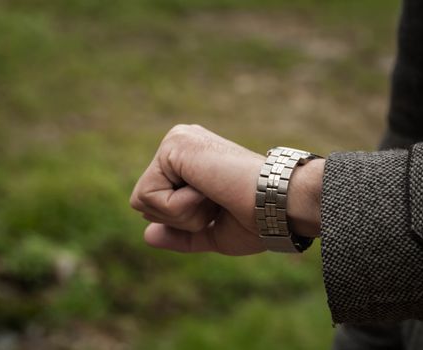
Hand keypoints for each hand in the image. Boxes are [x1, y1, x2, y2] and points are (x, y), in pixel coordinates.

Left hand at [130, 124, 323, 254]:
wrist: (279, 205)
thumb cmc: (257, 220)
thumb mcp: (214, 233)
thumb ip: (180, 234)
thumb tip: (147, 235)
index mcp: (190, 161)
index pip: (156, 203)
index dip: (184, 221)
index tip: (220, 207)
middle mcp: (181, 145)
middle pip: (145, 202)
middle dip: (180, 218)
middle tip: (217, 202)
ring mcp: (176, 141)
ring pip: (143, 200)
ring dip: (182, 213)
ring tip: (215, 195)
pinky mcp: (174, 144)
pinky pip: (148, 196)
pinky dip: (179, 207)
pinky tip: (208, 190)